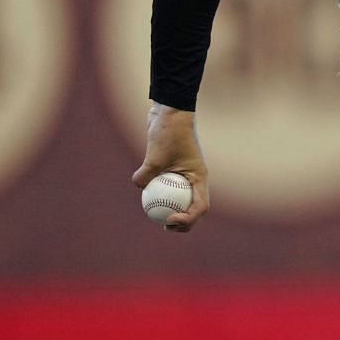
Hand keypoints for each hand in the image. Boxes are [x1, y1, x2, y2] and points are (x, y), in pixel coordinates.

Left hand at [132, 102, 210, 232]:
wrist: (170, 111)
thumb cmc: (168, 133)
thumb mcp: (155, 155)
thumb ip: (145, 174)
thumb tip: (138, 187)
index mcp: (199, 177)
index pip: (200, 206)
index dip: (188, 219)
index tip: (170, 221)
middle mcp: (195, 178)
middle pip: (194, 207)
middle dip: (183, 223)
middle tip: (166, 227)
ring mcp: (185, 175)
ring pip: (182, 200)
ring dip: (173, 212)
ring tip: (157, 219)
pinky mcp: (173, 169)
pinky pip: (169, 188)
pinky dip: (161, 196)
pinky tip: (147, 199)